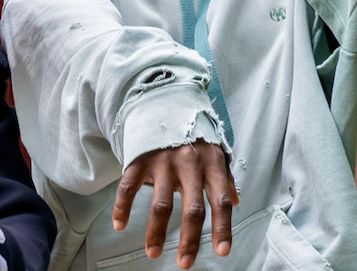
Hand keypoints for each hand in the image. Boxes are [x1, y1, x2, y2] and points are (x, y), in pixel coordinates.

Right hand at [112, 140, 237, 268]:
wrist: (164, 102)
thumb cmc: (193, 135)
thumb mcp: (214, 151)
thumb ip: (224, 177)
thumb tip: (236, 202)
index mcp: (210, 163)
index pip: (220, 200)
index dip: (222, 227)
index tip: (222, 252)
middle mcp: (188, 163)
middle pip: (192, 208)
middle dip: (189, 239)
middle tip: (185, 263)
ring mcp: (163, 161)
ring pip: (161, 203)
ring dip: (156, 231)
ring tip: (153, 252)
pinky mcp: (140, 158)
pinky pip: (129, 186)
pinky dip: (122, 206)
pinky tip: (119, 224)